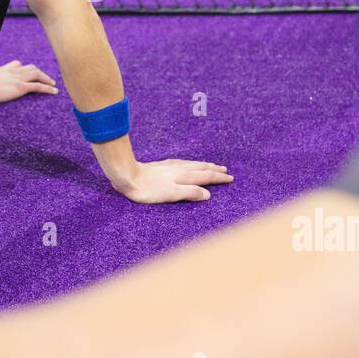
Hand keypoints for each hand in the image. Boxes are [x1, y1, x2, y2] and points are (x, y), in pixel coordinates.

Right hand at [0, 60, 59, 103]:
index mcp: (6, 69)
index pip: (18, 64)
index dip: (25, 68)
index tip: (30, 71)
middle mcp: (14, 71)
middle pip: (31, 68)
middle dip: (40, 73)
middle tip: (46, 78)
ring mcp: (19, 78)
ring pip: (37, 75)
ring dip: (46, 79)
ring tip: (52, 84)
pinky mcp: (21, 87)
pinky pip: (38, 86)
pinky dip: (48, 88)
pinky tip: (54, 91)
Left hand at [114, 159, 233, 203]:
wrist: (128, 176)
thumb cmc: (149, 189)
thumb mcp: (172, 194)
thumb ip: (190, 193)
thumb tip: (207, 193)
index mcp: (184, 176)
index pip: (206, 176)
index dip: (218, 178)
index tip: (230, 178)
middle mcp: (180, 169)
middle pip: (201, 168)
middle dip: (214, 169)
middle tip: (225, 170)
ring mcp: (171, 166)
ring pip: (193, 164)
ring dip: (204, 165)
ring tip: (211, 166)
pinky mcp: (162, 165)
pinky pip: (183, 163)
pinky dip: (191, 164)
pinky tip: (187, 164)